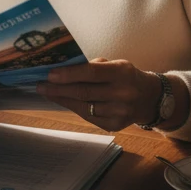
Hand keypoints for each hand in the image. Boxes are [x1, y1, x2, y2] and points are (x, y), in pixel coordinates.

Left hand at [36, 58, 161, 131]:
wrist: (149, 98)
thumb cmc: (125, 77)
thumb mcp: (115, 65)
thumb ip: (92, 67)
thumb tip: (62, 69)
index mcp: (122, 72)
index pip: (92, 72)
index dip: (69, 74)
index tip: (50, 74)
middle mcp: (123, 93)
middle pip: (84, 92)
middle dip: (59, 89)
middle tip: (40, 85)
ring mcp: (120, 112)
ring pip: (83, 106)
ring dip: (62, 99)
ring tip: (47, 92)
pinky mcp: (115, 125)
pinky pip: (88, 116)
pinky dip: (73, 108)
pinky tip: (62, 101)